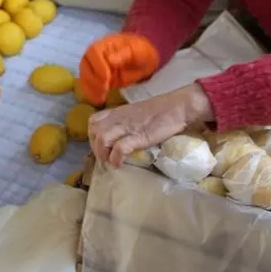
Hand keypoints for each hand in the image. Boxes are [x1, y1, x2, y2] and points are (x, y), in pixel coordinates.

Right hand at [79, 33, 159, 103]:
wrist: (143, 62)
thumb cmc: (139, 52)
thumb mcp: (136, 51)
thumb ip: (124, 54)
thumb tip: (110, 60)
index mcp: (103, 44)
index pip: (93, 52)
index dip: (98, 65)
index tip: (107, 77)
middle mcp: (94, 55)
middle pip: (85, 66)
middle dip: (94, 80)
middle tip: (106, 89)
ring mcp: (93, 68)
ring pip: (84, 77)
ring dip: (91, 89)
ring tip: (103, 97)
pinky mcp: (95, 80)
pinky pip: (88, 87)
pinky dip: (91, 94)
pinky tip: (99, 100)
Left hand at [89, 83, 213, 167]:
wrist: (178, 107)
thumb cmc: (161, 111)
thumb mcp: (137, 113)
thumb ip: (126, 121)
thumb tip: (120, 134)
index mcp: (118, 112)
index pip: (93, 121)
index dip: (93, 136)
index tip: (102, 146)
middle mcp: (119, 119)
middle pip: (93, 131)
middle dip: (96, 147)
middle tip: (106, 157)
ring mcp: (128, 127)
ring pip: (102, 139)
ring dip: (103, 154)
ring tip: (111, 162)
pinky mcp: (138, 137)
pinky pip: (119, 148)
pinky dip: (116, 159)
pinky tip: (120, 164)